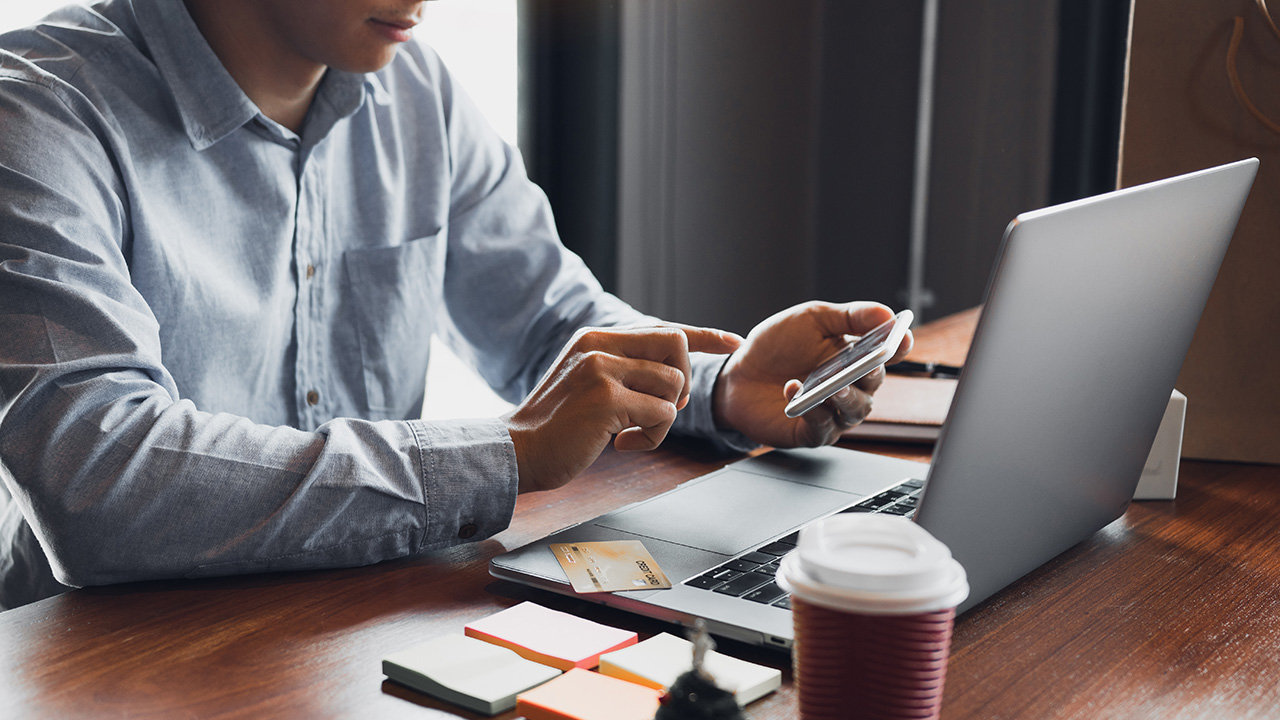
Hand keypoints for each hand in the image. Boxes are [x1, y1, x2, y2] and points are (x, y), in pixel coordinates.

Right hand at [505, 323, 741, 492]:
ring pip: (673, 385)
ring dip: (663, 419)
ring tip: (630, 434)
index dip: (705, 335)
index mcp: (595, 338)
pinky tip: (621, 444)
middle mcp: (600, 345)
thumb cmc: (554, 427)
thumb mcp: (586, 382)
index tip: (734, 342)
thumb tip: (672, 377)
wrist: (515, 451)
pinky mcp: (607, 398)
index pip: (662, 327)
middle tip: (657, 411)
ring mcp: (603, 369)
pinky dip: (651, 437)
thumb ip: (621, 370)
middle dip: (681, 383)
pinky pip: (662, 414)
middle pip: (676, 346)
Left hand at [713, 302, 912, 447]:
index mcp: (855, 356)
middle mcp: (851, 385)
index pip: (888, 352)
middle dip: (869, 372)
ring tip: (832, 386)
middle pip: (874, 383)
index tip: (901, 338)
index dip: (898, 345)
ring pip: (856, 410)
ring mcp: (834, 411)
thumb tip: (886, 314)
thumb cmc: (776, 346)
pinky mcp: (812, 432)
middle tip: (864, 363)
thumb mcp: (812, 319)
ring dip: (847, 397)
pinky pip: (823, 428)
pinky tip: (795, 393)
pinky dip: (814, 412)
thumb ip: (849, 316)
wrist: (738, 374)